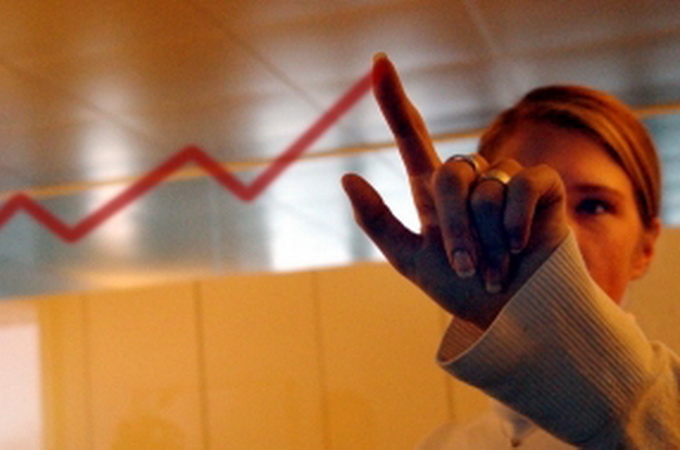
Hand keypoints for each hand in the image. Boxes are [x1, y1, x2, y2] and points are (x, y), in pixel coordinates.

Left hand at [342, 54, 568, 328]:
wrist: (511, 317)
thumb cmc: (462, 291)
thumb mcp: (411, 260)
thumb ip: (378, 221)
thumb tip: (347, 175)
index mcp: (434, 192)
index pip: (411, 137)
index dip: (394, 100)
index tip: (378, 62)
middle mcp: (469, 180)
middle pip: (449, 173)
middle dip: (455, 228)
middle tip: (464, 266)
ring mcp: (505, 180)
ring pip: (485, 187)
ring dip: (488, 238)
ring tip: (496, 267)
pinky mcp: (541, 186)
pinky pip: (522, 185)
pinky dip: (517, 222)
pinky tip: (521, 246)